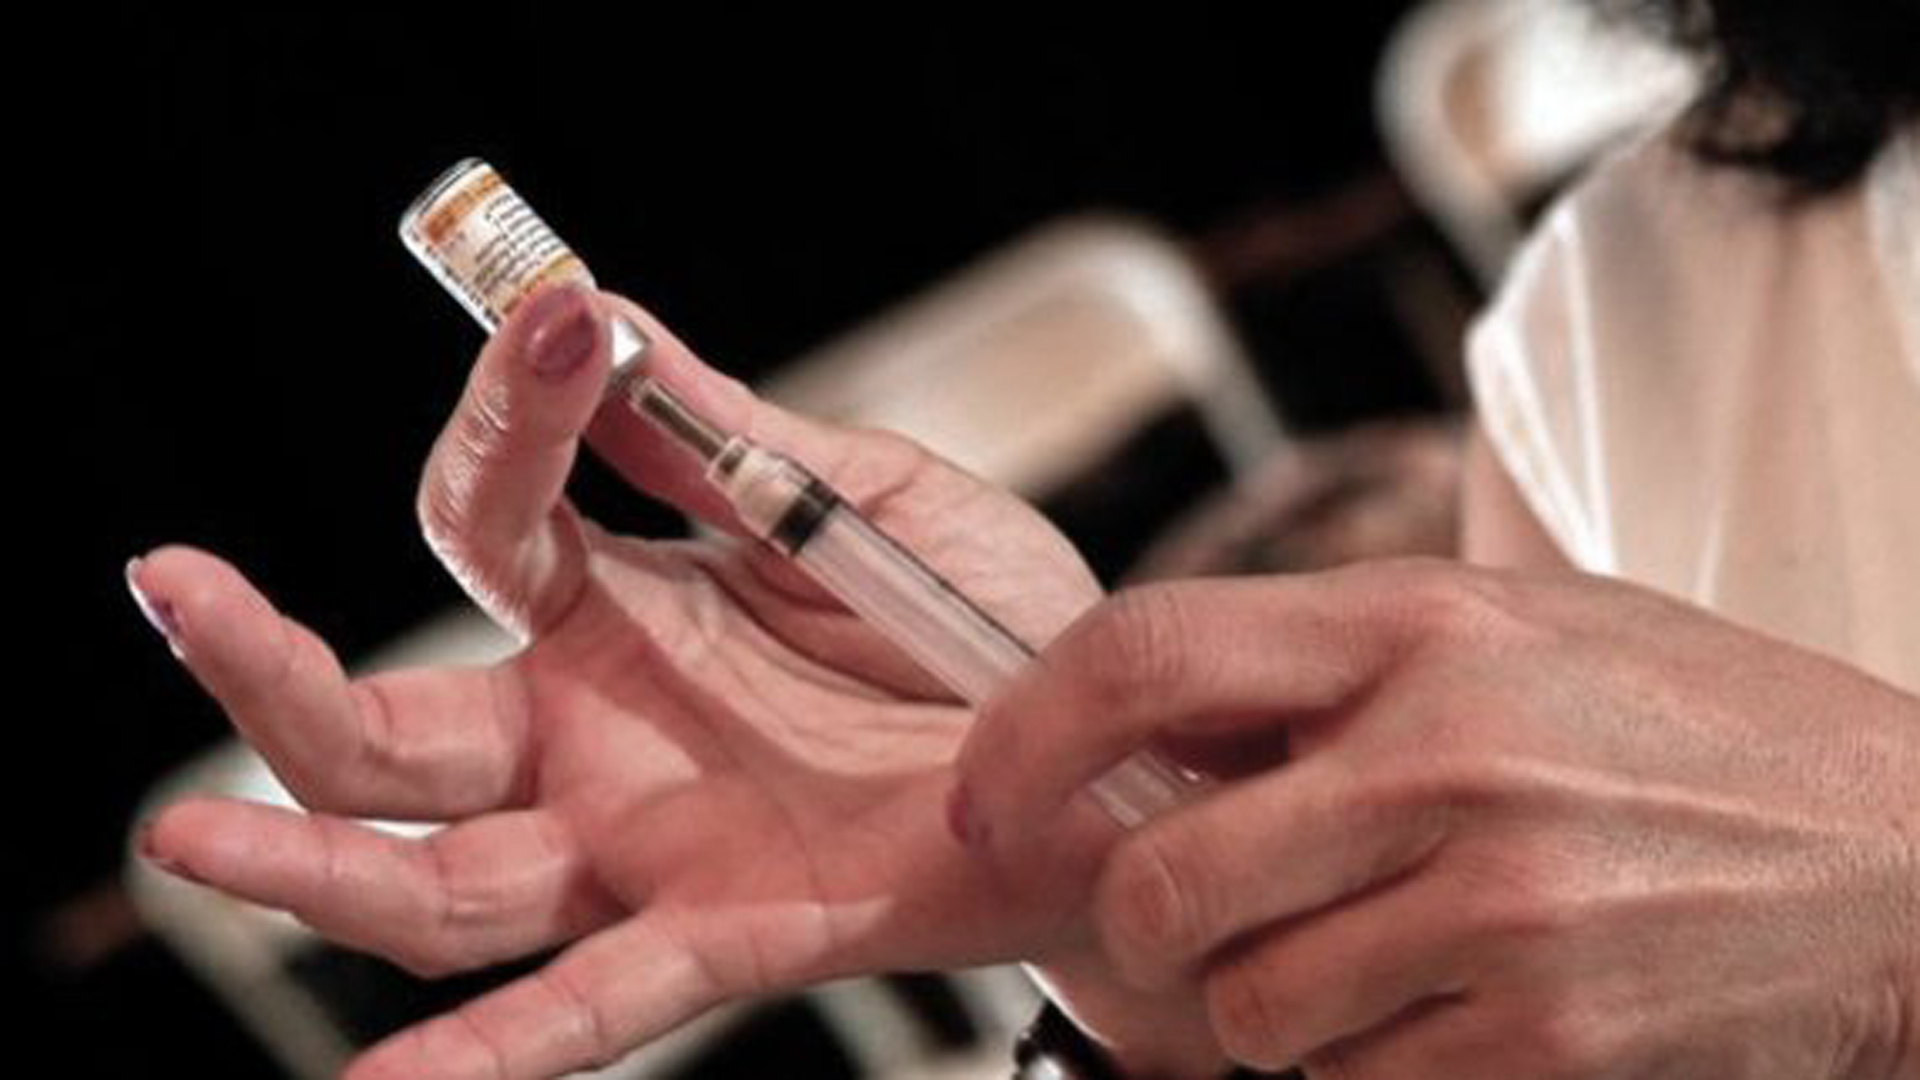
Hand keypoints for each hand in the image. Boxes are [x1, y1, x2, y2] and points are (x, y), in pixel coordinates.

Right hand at [132, 285, 1124, 1077]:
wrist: (1111, 753)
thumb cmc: (985, 621)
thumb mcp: (867, 498)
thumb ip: (732, 438)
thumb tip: (609, 315)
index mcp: (624, 608)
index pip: (493, 522)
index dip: (505, 416)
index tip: (551, 308)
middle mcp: (598, 734)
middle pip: (391, 726)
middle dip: (273, 665)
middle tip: (171, 579)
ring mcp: (647, 844)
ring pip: (439, 881)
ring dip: (314, 865)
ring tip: (188, 834)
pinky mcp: (729, 929)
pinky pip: (589, 1004)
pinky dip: (480, 1057)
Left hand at [953, 560, 1919, 1076]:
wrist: (1914, 855)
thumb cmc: (1694, 729)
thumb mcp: (1514, 628)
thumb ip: (1328, 665)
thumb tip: (1138, 732)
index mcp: (1415, 625)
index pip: (1143, 653)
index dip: (1026, 735)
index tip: (987, 796)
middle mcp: (1443, 756)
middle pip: (1160, 881)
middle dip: (1148, 924)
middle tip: (1206, 913)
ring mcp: (1499, 907)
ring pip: (1248, 1011)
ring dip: (1273, 1006)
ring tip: (1375, 952)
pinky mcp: (1547, 1039)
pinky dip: (1372, 1067)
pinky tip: (1458, 1005)